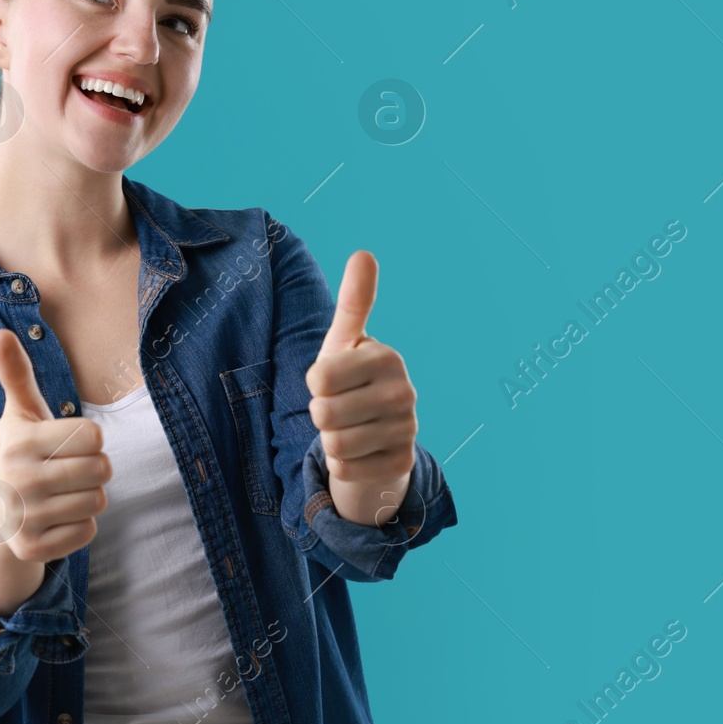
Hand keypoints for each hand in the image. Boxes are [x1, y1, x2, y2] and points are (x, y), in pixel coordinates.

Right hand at [0, 328, 110, 561]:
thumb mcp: (19, 414)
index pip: (95, 434)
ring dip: (88, 497)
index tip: (66, 444)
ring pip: (98, 502)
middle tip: (69, 471)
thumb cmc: (21, 453)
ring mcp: (23, 519)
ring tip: (62, 494)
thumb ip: (16, 374)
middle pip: (102, 469)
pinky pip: (88, 533)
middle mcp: (18, 481)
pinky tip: (57, 519)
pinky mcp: (33, 550)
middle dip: (94, 468)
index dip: (89, 438)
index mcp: (20, 442)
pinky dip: (80, 526)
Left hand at [304, 251, 417, 527]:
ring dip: (331, 441)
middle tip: (340, 407)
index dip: (315, 382)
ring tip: (349, 428)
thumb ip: (354, 302)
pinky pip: (346, 470)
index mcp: (386, 357)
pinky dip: (344, 465)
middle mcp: (404, 392)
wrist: (376, 432)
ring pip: (334, 445)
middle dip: (320, 415)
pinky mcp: (402, 464)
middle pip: (323, 413)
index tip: (332, 379)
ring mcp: (407, 430)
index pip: (319, 377)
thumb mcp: (345, 341)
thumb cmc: (350, 377)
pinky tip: (361, 452)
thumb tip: (364, 253)